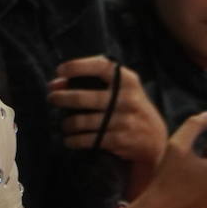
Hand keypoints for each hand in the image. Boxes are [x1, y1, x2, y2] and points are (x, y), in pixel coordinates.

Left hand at [49, 57, 168, 185]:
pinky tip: (69, 139)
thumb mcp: (121, 90)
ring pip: (80, 122)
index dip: (77, 66)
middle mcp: (127, 99)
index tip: (60, 70)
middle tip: (51, 98)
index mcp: (128, 81)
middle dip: (61, 98)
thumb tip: (55, 83)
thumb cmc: (128, 108)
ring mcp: (123, 120)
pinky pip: (86, 140)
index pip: (101, 67)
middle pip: (83, 98)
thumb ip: (92, 82)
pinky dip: (73, 140)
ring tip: (64, 125)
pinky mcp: (119, 140)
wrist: (155, 139)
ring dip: (66, 124)